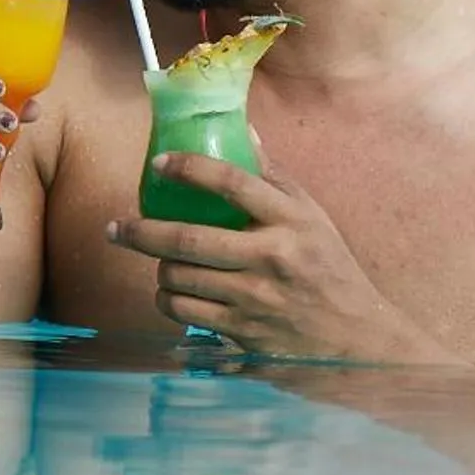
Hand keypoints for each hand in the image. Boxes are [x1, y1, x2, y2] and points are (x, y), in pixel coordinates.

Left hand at [106, 154, 439, 362]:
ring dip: (158, 271)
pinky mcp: (243, 336)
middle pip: (187, 240)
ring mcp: (255, 302)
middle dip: (140, 232)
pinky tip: (175, 295)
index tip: (159, 162)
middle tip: (116, 227)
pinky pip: (185, 315)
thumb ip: (274, 179)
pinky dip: (170, 302)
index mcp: (291, 223)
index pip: (232, 182)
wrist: (358, 344)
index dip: (188, 168)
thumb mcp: (313, 220)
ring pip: (179, 281)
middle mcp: (271, 260)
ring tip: (159, 263)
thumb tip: (243, 130)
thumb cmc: (331, 273)